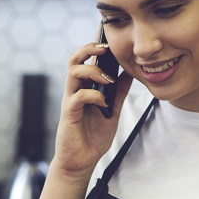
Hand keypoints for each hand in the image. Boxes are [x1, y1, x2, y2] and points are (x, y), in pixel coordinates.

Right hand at [51, 41, 133, 183]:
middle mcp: (75, 90)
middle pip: (75, 59)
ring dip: (93, 71)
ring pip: (73, 72)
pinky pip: (77, 97)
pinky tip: (103, 103)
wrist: (81, 161)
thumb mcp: (112, 111)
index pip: (86, 60)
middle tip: (106, 49)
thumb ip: (119, 93)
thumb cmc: (93, 137)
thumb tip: (130, 73)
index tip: (108, 36)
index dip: (95, 46)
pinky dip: (93, 96)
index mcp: (84, 87)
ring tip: (108, 79)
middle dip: (89, 49)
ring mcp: (70, 101)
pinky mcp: (68, 114)